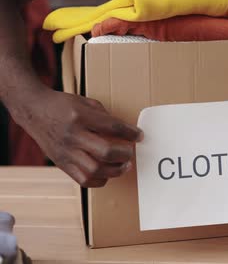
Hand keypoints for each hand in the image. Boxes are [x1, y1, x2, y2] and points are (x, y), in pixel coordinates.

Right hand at [13, 89, 142, 187]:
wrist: (33, 110)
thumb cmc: (62, 105)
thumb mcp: (86, 102)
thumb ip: (105, 117)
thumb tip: (125, 132)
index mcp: (80, 117)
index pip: (112, 127)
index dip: (130, 133)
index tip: (139, 135)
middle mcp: (73, 136)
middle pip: (105, 152)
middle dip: (124, 154)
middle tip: (130, 153)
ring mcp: (66, 152)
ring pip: (94, 170)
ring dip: (115, 170)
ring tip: (124, 165)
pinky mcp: (61, 163)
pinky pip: (83, 179)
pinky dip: (99, 180)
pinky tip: (107, 173)